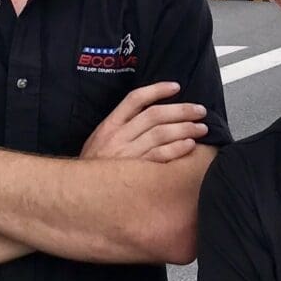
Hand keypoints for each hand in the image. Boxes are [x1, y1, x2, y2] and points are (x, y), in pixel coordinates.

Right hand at [82, 82, 209, 163]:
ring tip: (201, 128)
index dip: (157, 90)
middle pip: (155, 115)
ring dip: (185, 129)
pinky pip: (160, 157)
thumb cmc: (94, 166)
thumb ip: (121, 126)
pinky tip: (190, 145)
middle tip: (200, 111)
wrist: (80, 193)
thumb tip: (150, 113)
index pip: (135, 99)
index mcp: (110, 125)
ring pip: (161, 134)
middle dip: (182, 110)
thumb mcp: (99, 140)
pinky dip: (177, 149)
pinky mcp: (135, 172)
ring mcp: (127, 154)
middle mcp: (118, 136)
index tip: (176, 87)